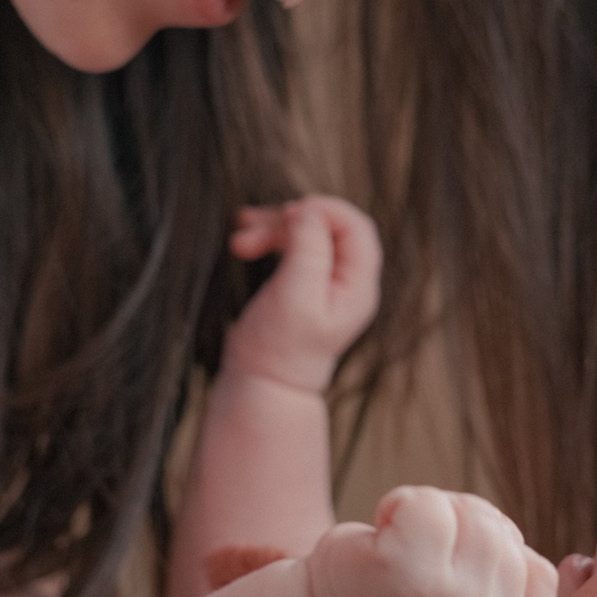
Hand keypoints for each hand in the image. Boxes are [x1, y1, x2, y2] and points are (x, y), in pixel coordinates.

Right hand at [222, 195, 381, 392]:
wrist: (261, 386)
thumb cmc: (279, 348)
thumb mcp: (295, 294)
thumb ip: (308, 248)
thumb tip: (308, 210)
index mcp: (358, 286)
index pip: (356, 226)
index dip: (323, 210)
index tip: (286, 214)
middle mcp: (348, 282)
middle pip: (326, 226)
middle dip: (286, 222)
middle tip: (246, 233)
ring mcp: (325, 282)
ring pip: (305, 233)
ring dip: (271, 229)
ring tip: (238, 242)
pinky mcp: (302, 283)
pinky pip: (291, 246)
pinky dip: (269, 239)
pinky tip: (244, 242)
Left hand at [306, 486, 557, 596]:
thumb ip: (513, 578)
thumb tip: (568, 558)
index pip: (538, 571)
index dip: (489, 564)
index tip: (447, 590)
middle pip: (503, 534)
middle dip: (459, 532)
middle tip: (415, 566)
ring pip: (473, 514)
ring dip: (431, 516)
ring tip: (400, 553)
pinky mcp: (406, 572)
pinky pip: (429, 503)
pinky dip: (402, 504)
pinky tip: (380, 540)